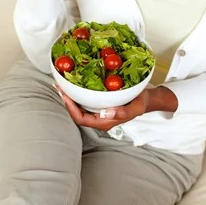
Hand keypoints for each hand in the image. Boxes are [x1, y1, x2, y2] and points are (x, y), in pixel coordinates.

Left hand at [55, 85, 177, 131]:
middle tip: (58, 86)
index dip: (71, 109)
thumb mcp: (136, 108)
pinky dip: (77, 92)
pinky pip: (85, 100)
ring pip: (80, 106)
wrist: (147, 99)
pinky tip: (74, 83)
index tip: (65, 96)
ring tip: (62, 84)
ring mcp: (99, 111)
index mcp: (105, 122)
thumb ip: (122, 112)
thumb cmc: (141, 103)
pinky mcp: (100, 104)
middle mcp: (99, 118)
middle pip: (77, 113)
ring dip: (70, 96)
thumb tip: (105, 113)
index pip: (82, 119)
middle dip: (66, 101)